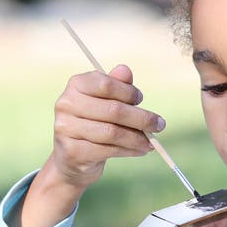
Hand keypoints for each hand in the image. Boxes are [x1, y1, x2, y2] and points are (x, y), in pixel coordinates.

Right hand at [51, 63, 165, 188]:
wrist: (73, 156)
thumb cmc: (94, 121)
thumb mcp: (105, 100)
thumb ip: (117, 85)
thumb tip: (125, 70)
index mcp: (75, 85)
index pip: (106, 84)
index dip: (128, 92)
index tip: (140, 99)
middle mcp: (66, 104)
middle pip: (113, 110)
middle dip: (142, 119)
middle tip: (160, 125)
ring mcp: (66, 129)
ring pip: (113, 132)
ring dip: (138, 138)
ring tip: (151, 142)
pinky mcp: (73, 151)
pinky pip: (108, 150)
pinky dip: (129, 151)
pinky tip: (140, 150)